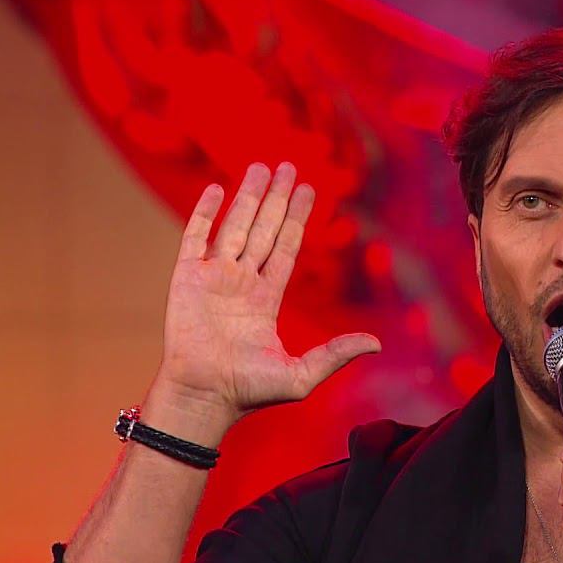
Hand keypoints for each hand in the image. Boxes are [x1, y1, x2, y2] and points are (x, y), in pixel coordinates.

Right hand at [154, 162, 380, 435]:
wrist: (203, 396)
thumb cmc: (249, 391)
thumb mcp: (302, 374)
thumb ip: (336, 354)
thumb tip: (376, 344)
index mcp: (266, 299)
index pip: (286, 247)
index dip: (297, 218)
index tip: (309, 190)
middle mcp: (241, 282)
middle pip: (263, 229)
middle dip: (276, 198)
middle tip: (288, 166)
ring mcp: (213, 278)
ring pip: (234, 226)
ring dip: (247, 196)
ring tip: (261, 167)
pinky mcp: (186, 279)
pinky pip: (195, 238)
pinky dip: (204, 213)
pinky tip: (215, 190)